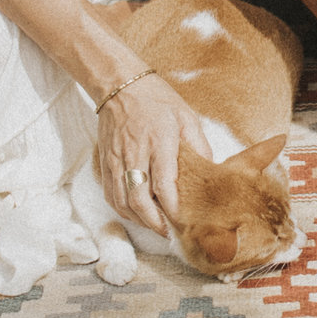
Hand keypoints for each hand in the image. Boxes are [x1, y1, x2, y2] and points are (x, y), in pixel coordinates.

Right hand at [97, 72, 210, 234]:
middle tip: (168, 232)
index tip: (182, 220)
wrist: (119, 85)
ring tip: (154, 226)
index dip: (172, 208)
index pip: (164, 183)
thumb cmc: (157, 99)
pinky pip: (110, 194)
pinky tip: (135, 213)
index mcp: (159, 142)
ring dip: (138, 219)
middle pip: (138, 199)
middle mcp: (135, 153)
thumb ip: (199, 145)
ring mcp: (116, 159)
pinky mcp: (105, 162)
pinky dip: (122, 209)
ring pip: (122, 201)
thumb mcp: (186, 117)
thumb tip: (211, 170)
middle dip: (154, 222)